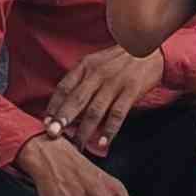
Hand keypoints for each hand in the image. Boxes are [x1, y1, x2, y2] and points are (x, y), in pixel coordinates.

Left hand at [42, 43, 166, 156]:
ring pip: (95, 111)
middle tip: (53, 134)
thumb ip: (82, 80)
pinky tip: (102, 143)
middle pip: (76, 100)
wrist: (149, 49)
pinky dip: (109, 130)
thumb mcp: (97, 62)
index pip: (64, 87)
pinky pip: (117, 114)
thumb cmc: (119, 59)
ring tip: (77, 145)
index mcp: (86, 65)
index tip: (46, 121)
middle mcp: (97, 74)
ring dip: (84, 131)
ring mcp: (114, 83)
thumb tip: (67, 105)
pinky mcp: (130, 91)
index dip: (54, 105)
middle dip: (63, 119)